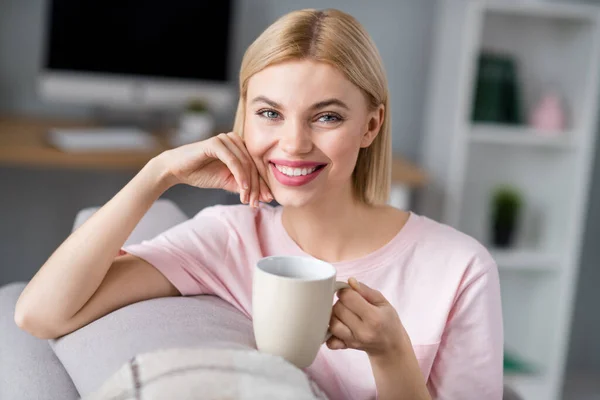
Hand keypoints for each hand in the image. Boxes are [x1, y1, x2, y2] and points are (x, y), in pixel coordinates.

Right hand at [156, 132, 271, 206]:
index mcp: (239, 146)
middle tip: (258, 203)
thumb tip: (264, 196)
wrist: (177, 170)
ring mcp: (225, 139)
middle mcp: (234, 139)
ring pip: (245, 163)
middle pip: (252, 165)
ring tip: (249, 200)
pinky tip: (243, 188)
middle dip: (257, 186)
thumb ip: (243, 185)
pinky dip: (240, 175)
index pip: (255, 166)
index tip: (267, 200)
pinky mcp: (216, 142)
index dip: (262, 183)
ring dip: (249, 184)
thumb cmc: (201, 173)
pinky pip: (233, 160)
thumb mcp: (227, 181)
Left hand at [327, 278, 407, 356]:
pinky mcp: (346, 348)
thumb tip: (350, 281)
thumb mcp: (382, 302)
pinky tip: (338, 326)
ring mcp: (353, 341)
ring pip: (331, 323)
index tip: (350, 292)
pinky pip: (329, 342)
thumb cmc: (387, 321)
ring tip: (344, 314)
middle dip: (341, 302)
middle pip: (338, 309)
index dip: (346, 291)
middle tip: (349, 303)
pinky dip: (329, 333)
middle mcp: (362, 331)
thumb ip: (365, 290)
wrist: (390, 346)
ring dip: (334, 315)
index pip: (348, 297)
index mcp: (373, 317)